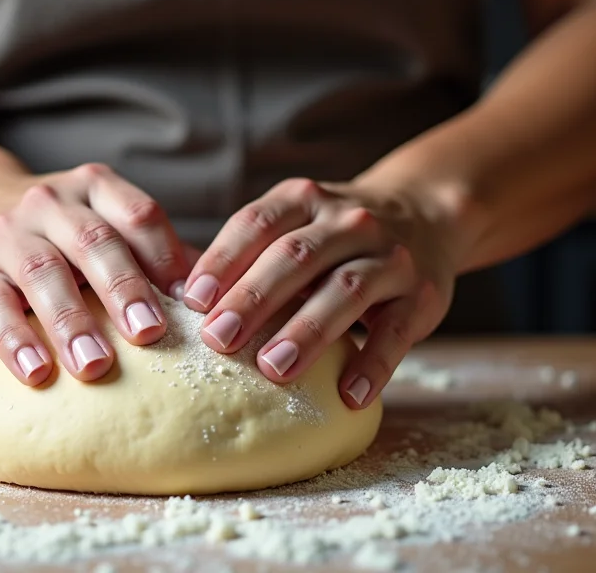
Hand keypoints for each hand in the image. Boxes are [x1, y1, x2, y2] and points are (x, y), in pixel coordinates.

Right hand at [0, 163, 192, 385]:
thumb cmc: (63, 236)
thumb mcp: (104, 227)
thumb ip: (154, 257)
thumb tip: (220, 302)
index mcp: (95, 187)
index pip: (137, 215)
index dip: (165, 256)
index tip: (190, 302)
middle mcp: (50, 202)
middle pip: (93, 241)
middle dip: (123, 288)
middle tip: (150, 334)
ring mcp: (7, 234)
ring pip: (42, 271)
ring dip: (71, 321)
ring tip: (95, 366)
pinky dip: (15, 341)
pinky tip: (37, 373)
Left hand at [181, 178, 460, 408]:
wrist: (426, 216)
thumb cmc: (332, 238)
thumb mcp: (294, 226)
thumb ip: (246, 255)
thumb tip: (169, 297)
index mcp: (303, 200)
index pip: (256, 223)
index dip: (223, 260)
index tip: (191, 299)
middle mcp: (348, 221)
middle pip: (296, 256)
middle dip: (254, 297)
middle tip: (218, 339)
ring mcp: (389, 255)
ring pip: (345, 290)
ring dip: (306, 331)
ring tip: (273, 369)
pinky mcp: (422, 294)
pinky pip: (397, 332)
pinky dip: (372, 364)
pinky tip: (348, 396)